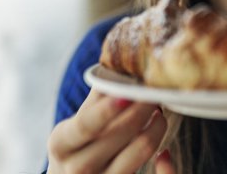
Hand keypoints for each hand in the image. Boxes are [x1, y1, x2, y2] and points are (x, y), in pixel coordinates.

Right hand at [46, 89, 167, 173]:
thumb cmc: (77, 147)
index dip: (107, 110)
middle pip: (116, 137)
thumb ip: (97, 97)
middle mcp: (75, 168)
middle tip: (155, 94)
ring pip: (135, 157)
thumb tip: (121, 64)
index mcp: (61, 143)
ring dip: (154, 131)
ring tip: (160, 114)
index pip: (85, 125)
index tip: (129, 94)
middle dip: (141, 112)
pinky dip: (164, 169)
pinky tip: (165, 154)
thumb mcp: (76, 124)